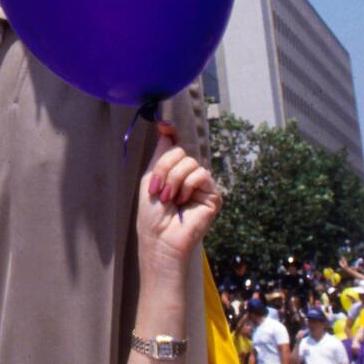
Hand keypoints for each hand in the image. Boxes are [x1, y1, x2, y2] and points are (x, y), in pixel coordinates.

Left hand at [136, 126, 219, 269]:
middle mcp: (188, 176)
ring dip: (174, 180)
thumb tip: (165, 131)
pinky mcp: (213, 195)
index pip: (174, 146)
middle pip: (179, 152)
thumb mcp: (151, 180)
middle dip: (165, 169)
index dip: (170, 133)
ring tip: (170, 199)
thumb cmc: (152, 214)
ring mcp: (201, 185)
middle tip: (159, 190)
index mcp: (172, 171)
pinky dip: (188, 185)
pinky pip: (201, 174)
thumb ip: (160, 156)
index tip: (163, 125)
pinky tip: (183, 201)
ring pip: (190, 162)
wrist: (160, 238)